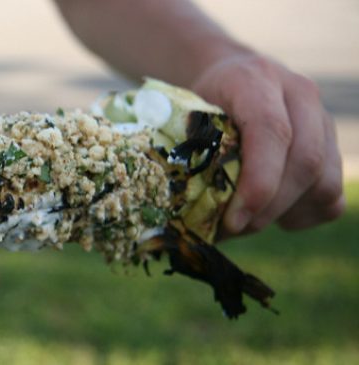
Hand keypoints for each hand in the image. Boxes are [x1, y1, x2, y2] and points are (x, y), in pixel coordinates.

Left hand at [191, 54, 343, 234]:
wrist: (232, 78)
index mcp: (255, 80)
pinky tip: (272, 212)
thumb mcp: (186, 117)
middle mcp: (300, 94)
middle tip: (234, 228)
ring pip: (324, 181)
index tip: (234, 220)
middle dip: (269, 207)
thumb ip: (189, 152)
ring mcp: (323, 119)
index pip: (271, 131)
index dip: (258, 182)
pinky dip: (304, 214)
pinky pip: (333, 195)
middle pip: (305, 160)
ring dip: (284, 212)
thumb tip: (186, 211)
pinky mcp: (333, 146)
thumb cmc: (203, 105)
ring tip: (247, 220)